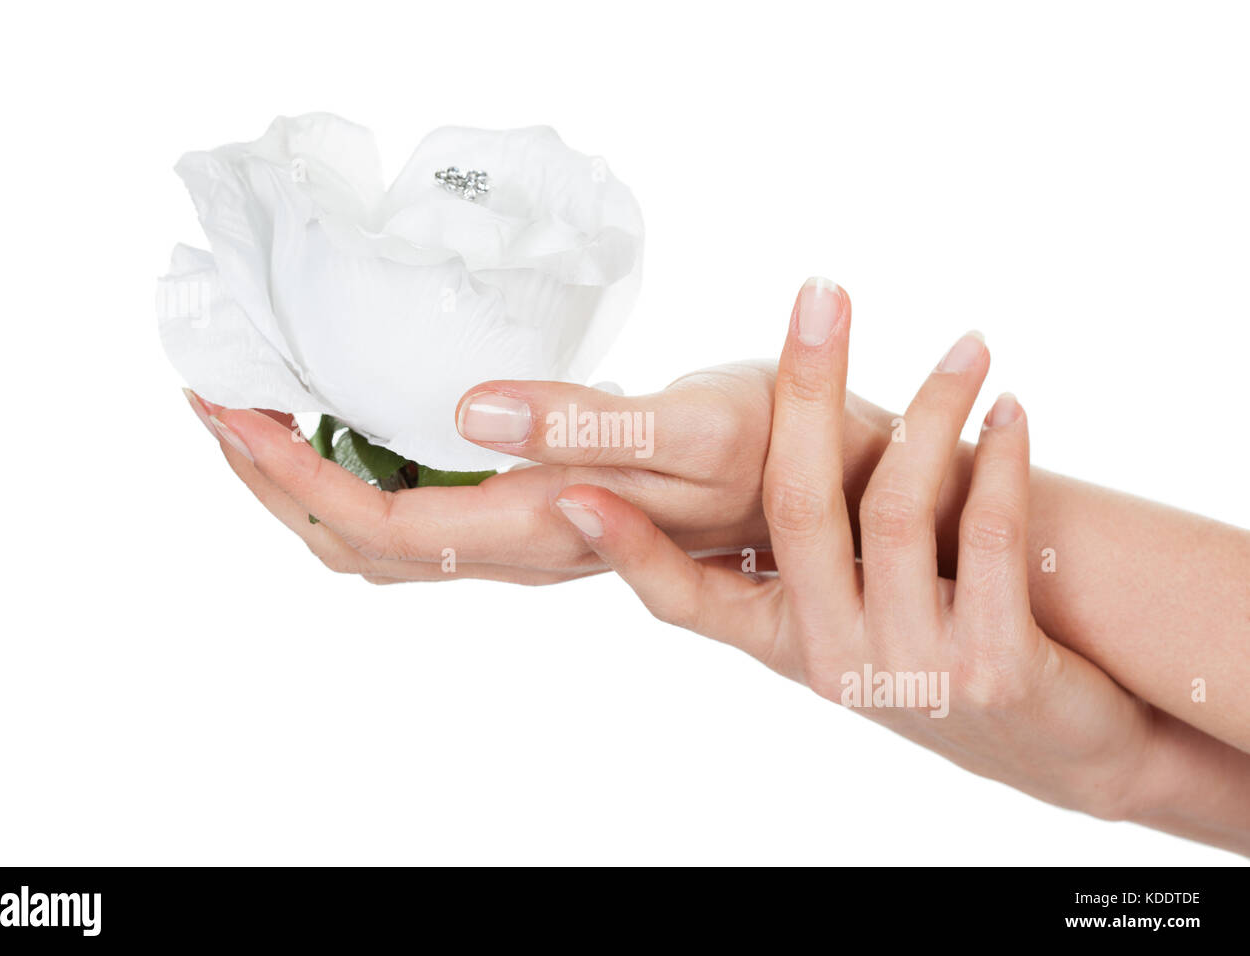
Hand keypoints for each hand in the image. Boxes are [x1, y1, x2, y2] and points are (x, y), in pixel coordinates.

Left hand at [182, 361, 786, 583]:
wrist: (828, 484)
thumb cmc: (774, 452)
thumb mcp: (691, 427)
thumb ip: (583, 422)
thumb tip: (467, 410)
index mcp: (540, 526)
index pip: (379, 522)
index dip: (292, 478)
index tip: (232, 409)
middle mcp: (521, 545)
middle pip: (357, 542)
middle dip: (273, 483)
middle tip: (216, 404)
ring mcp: (528, 534)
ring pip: (383, 534)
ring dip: (307, 484)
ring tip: (260, 417)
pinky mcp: (540, 508)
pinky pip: (421, 511)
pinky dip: (361, 473)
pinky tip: (354, 424)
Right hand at [552, 279, 1160, 819]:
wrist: (1056, 748)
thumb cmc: (943, 657)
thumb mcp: (857, 621)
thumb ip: (810, 560)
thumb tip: (776, 449)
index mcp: (791, 642)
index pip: (689, 600)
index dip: (632, 548)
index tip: (572, 492)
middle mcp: (837, 660)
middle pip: (798, 509)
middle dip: (806, 391)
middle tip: (820, 298)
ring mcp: (914, 670)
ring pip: (896, 513)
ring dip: (933, 412)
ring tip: (966, 346)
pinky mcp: (997, 667)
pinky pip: (989, 538)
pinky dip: (1000, 462)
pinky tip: (1011, 409)